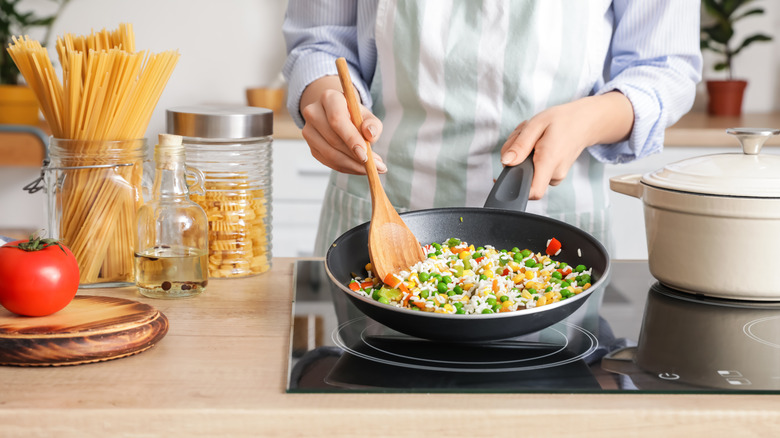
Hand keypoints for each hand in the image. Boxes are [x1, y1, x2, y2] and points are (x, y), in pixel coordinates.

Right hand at [300, 76, 385, 174]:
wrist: (338, 115)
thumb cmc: (355, 115)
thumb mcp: (367, 116)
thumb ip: (373, 125)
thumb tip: (370, 135)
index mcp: (329, 98)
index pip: (337, 120)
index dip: (351, 138)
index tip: (365, 155)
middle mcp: (313, 112)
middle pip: (333, 139)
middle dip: (355, 157)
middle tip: (375, 166)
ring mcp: (309, 130)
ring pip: (329, 154)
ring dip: (352, 165)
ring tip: (370, 168)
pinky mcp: (311, 146)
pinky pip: (328, 162)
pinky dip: (345, 167)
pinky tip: (358, 168)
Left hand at [500, 91, 633, 198]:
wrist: (585, 122)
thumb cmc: (562, 121)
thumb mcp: (536, 124)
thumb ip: (520, 145)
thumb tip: (505, 162)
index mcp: (549, 162)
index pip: (532, 192)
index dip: (515, 187)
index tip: (507, 172)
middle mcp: (555, 174)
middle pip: (523, 178)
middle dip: (515, 159)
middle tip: (522, 138)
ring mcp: (556, 177)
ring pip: (528, 173)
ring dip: (522, 156)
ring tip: (532, 138)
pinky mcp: (554, 175)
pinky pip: (535, 171)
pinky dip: (530, 158)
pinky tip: (537, 144)